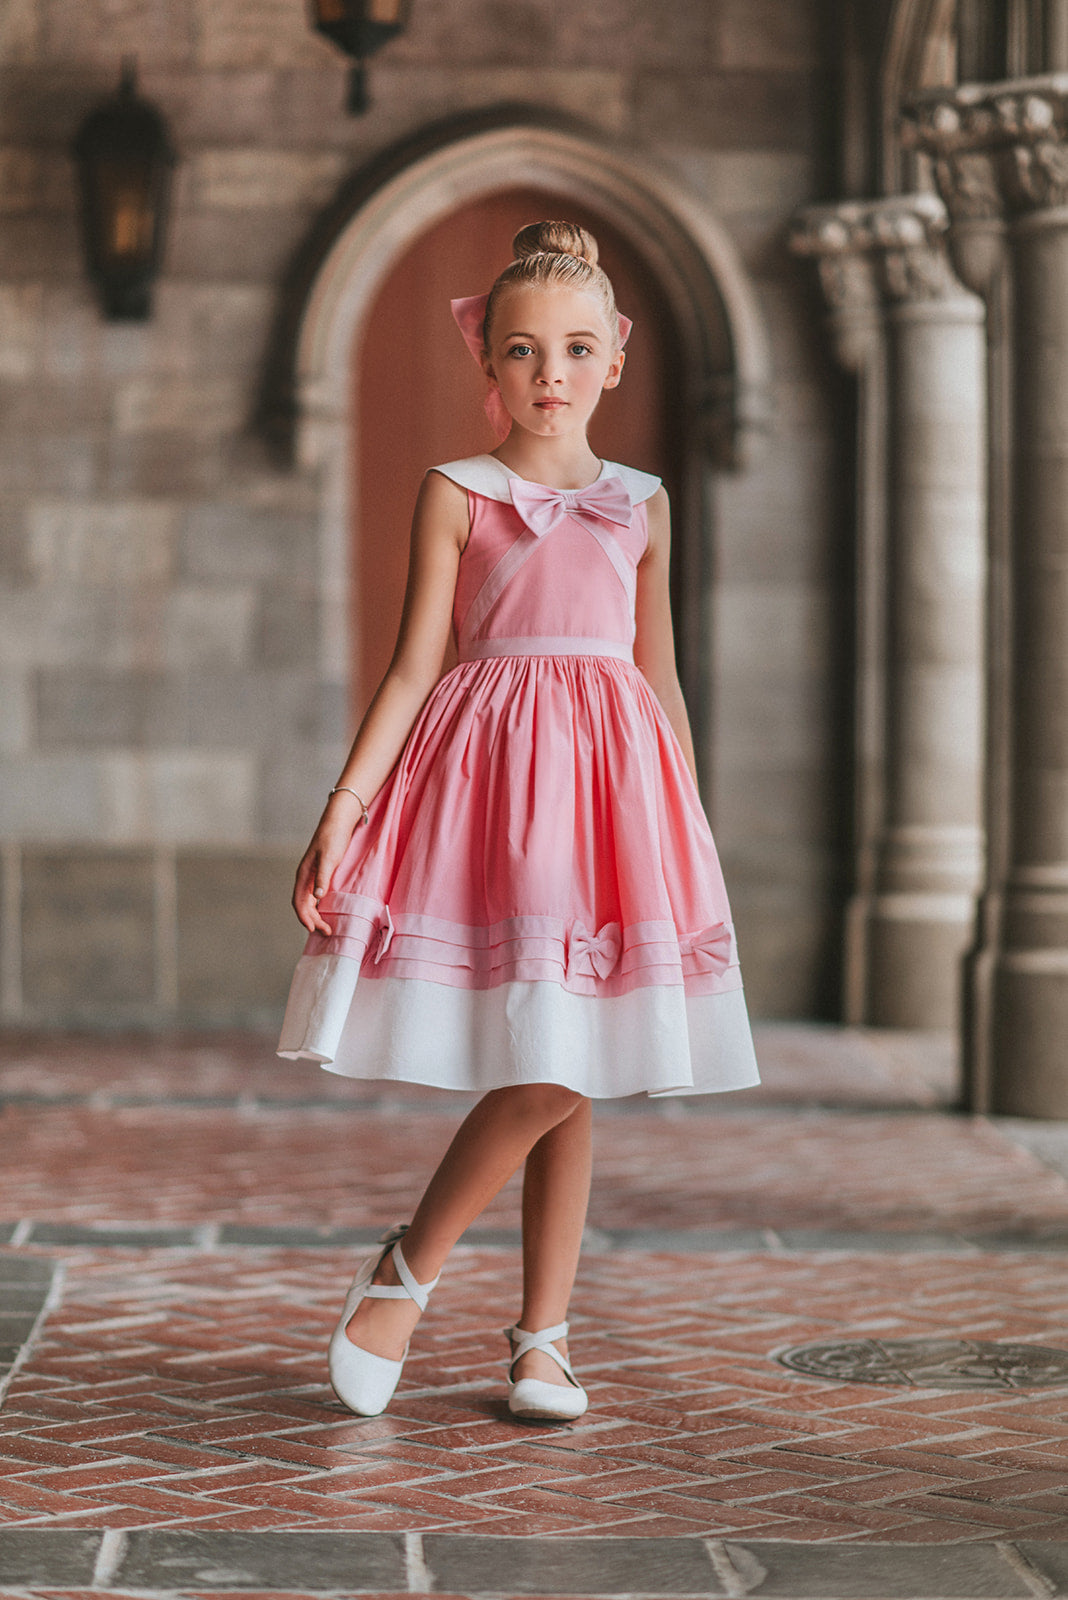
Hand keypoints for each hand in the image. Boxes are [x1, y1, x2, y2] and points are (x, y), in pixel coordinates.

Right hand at [291, 795, 362, 933]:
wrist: (338, 822)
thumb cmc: (333, 838)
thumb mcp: (329, 858)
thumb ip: (322, 877)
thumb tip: (317, 897)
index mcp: (303, 875)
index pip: (299, 902)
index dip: (304, 917)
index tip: (313, 929)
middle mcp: (305, 877)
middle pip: (304, 905)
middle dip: (312, 920)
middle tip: (326, 932)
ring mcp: (312, 876)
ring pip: (309, 902)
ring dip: (316, 916)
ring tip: (326, 927)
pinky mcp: (321, 874)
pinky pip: (316, 896)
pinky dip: (320, 907)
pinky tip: (328, 912)